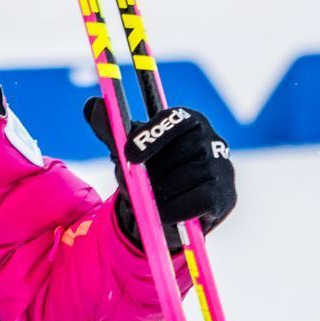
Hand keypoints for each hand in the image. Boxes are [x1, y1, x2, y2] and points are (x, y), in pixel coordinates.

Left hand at [84, 100, 236, 251]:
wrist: (165, 213)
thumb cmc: (147, 173)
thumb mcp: (125, 151)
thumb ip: (110, 128)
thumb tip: (92, 105)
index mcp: (188, 120)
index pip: (174, 120)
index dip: (151, 136)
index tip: (129, 154)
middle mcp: (211, 139)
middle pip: (181, 152)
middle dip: (152, 175)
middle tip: (135, 188)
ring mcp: (223, 167)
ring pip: (187, 178)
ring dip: (161, 195)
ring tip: (148, 202)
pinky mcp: (227, 195)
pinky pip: (199, 200)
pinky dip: (175, 210)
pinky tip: (164, 215)